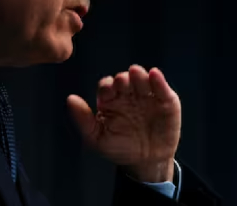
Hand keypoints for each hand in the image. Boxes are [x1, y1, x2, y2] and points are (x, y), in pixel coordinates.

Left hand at [67, 65, 181, 182]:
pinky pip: (162, 89)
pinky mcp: (166, 101)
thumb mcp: (97, 138)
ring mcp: (147, 96)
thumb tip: (70, 99)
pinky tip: (154, 75)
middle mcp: (128, 94)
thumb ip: (83, 120)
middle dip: (122, 79)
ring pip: (142, 80)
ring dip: (138, 75)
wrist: (145, 163)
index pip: (106, 86)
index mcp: (110, 100)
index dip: (106, 87)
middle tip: (121, 81)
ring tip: (136, 73)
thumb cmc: (119, 148)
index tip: (107, 92)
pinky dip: (159, 80)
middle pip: (124, 80)